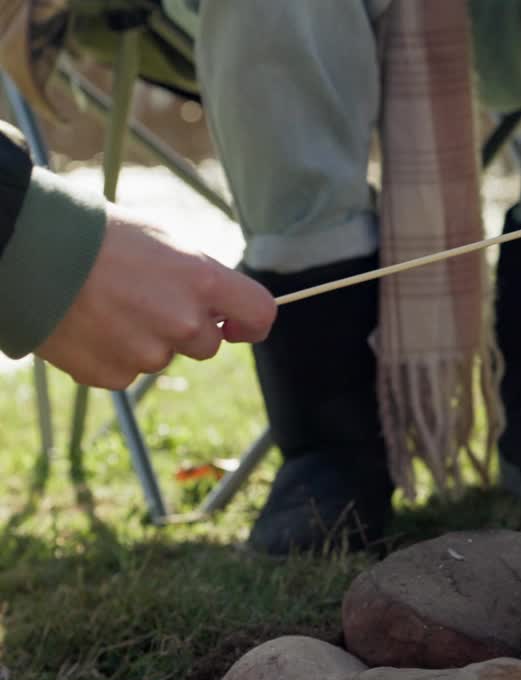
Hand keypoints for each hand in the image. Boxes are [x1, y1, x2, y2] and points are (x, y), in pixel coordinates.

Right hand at [36, 205, 276, 388]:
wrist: (34, 254)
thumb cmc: (101, 237)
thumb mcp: (166, 243)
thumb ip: (200, 278)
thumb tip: (220, 305)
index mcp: (204, 282)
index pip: (260, 313)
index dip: (253, 323)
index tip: (240, 326)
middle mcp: (184, 322)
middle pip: (208, 344)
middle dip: (188, 329)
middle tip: (149, 302)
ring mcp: (149, 353)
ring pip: (164, 357)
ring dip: (147, 340)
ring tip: (110, 306)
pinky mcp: (115, 375)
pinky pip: (127, 371)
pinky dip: (113, 354)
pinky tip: (91, 325)